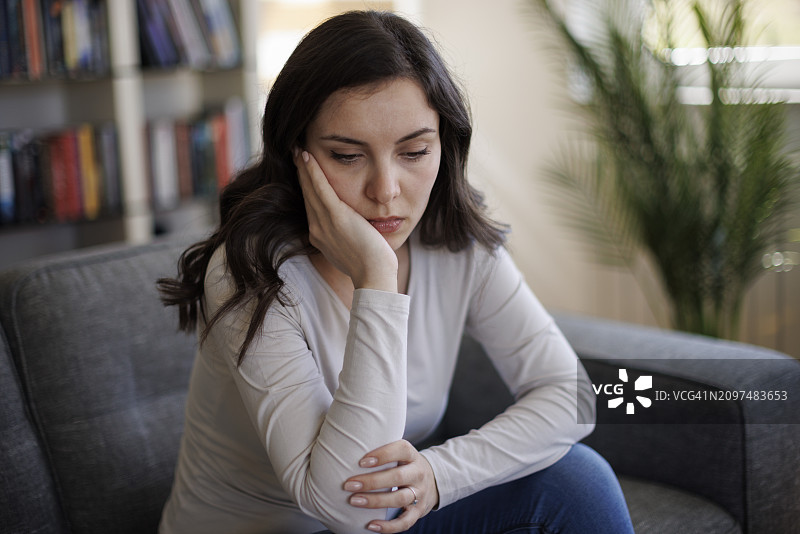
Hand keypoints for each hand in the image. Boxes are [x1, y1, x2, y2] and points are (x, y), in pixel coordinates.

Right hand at [293, 148, 397, 291]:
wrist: (374, 276)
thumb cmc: (371, 265)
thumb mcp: (353, 248)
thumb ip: (347, 235)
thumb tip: (353, 226)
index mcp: (320, 236)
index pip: (312, 205)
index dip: (307, 186)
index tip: (304, 170)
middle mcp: (317, 229)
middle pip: (307, 194)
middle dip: (301, 173)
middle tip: (296, 152)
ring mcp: (324, 223)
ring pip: (310, 189)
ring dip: (303, 167)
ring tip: (299, 149)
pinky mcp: (336, 217)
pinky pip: (320, 189)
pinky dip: (313, 171)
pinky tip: (307, 156)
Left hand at [343, 440, 438, 532]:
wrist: (434, 481)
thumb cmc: (406, 465)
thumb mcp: (401, 454)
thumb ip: (383, 452)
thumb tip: (348, 453)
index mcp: (412, 455)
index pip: (401, 450)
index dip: (382, 455)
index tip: (361, 462)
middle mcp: (418, 473)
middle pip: (397, 477)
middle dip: (372, 481)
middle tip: (349, 484)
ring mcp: (420, 494)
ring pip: (399, 499)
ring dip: (375, 501)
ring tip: (354, 501)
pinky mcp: (418, 511)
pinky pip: (405, 522)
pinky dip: (388, 527)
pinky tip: (371, 525)